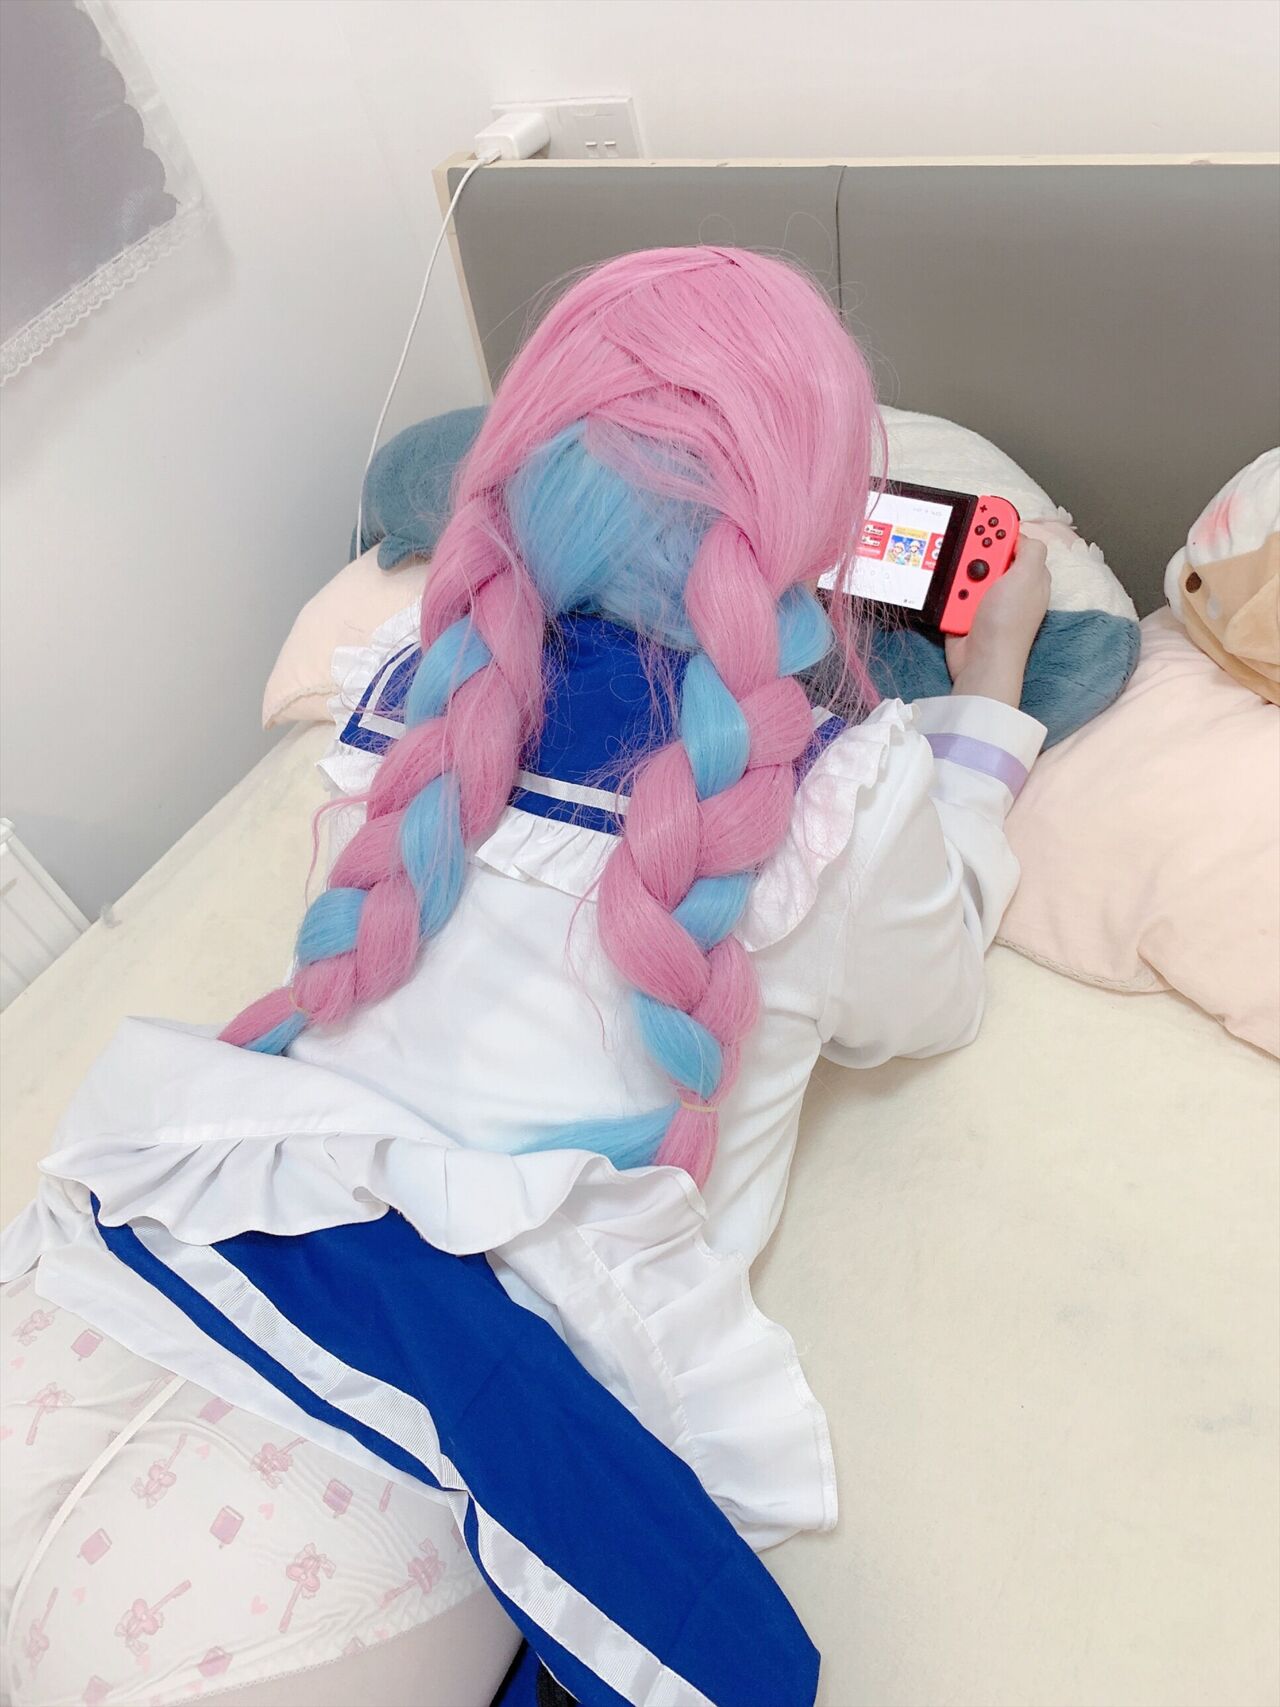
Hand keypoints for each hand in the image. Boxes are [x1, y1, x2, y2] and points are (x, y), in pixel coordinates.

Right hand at [944, 537, 1049, 705]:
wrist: (982, 664)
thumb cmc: (1007, 624)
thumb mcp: (1029, 578)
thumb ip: (1030, 549)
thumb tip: (1021, 532)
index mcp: (1028, 572)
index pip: (1012, 536)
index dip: (996, 525)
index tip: (980, 514)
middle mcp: (1007, 582)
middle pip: (983, 550)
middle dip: (971, 551)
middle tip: (970, 560)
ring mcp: (985, 596)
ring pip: (963, 568)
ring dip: (958, 575)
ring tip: (961, 590)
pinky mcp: (964, 609)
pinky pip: (951, 589)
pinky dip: (949, 593)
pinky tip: (953, 602)